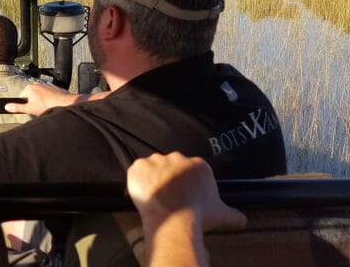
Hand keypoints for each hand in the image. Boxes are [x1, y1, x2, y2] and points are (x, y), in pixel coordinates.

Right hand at [5, 79, 77, 116]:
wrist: (65, 103)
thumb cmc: (48, 106)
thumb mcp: (30, 109)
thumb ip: (18, 107)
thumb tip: (7, 106)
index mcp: (29, 88)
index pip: (22, 97)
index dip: (26, 105)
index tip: (32, 109)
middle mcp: (37, 84)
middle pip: (31, 95)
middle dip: (34, 102)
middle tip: (40, 109)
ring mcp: (46, 84)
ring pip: (40, 94)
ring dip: (42, 100)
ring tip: (47, 107)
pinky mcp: (54, 87)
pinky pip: (49, 94)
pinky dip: (50, 98)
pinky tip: (53, 104)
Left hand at [127, 152, 245, 232]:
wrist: (174, 218)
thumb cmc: (199, 215)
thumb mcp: (222, 214)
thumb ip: (234, 215)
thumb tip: (243, 220)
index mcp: (198, 165)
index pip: (190, 171)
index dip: (186, 185)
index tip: (184, 196)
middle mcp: (177, 157)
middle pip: (171, 167)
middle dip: (170, 180)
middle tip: (169, 198)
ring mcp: (156, 160)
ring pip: (153, 168)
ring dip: (153, 179)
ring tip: (156, 197)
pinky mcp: (139, 166)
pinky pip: (136, 171)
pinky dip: (137, 181)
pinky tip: (144, 194)